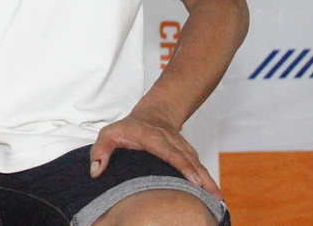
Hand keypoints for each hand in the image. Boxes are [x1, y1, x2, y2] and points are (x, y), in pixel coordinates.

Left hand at [89, 107, 222, 199]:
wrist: (154, 113)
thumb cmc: (129, 128)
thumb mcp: (110, 133)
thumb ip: (100, 150)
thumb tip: (95, 171)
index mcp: (153, 138)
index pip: (170, 152)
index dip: (182, 165)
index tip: (193, 179)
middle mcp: (172, 142)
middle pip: (189, 160)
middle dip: (202, 178)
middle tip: (212, 196)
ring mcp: (183, 147)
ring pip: (198, 164)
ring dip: (208, 181)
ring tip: (217, 199)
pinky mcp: (190, 154)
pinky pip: (200, 168)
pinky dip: (208, 180)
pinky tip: (213, 195)